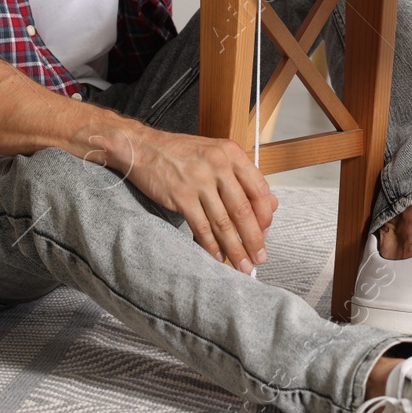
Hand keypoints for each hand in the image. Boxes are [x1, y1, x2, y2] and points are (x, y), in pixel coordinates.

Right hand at [97, 123, 278, 272]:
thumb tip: (269, 205)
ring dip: (235, 248)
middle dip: (254, 239)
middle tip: (259, 258)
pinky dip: (211, 246)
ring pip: (224, 223)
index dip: (265, 217)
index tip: (266, 234)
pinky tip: (217, 257)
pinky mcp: (181, 196)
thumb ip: (240, 177)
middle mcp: (219, 165)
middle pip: (243, 210)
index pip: (259, 189)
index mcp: (232, 153)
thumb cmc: (179, 152)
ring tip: (242, 265)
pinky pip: (201, 227)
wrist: (142, 147)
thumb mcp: (215, 154)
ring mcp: (199, 180)